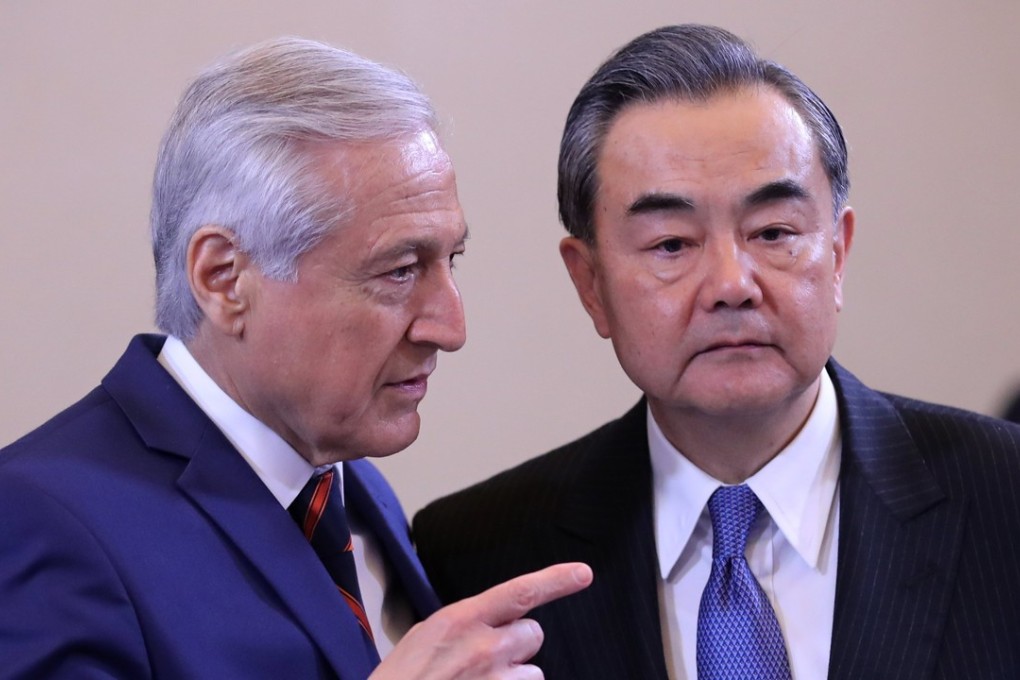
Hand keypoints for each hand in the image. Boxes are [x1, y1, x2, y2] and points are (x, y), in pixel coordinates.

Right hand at [370, 562, 592, 678]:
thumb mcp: (424, 638)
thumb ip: (463, 625)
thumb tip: (487, 623)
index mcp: (460, 620)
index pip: (520, 591)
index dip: (556, 580)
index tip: (583, 574)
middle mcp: (485, 648)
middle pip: (533, 634)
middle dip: (517, 644)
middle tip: (486, 660)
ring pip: (532, 673)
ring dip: (512, 678)